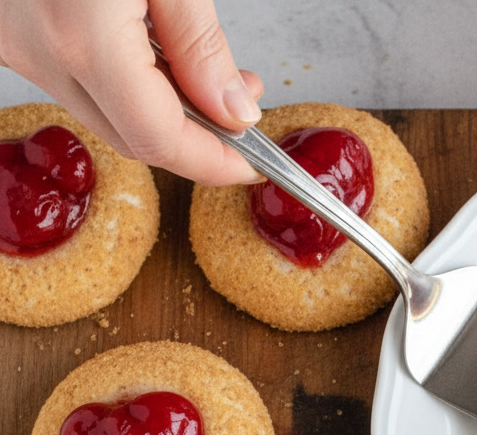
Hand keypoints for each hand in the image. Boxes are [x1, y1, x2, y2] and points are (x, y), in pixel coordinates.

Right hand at [0, 0, 264, 184]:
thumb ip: (200, 43)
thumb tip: (233, 112)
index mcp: (82, 36)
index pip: (158, 139)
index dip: (213, 161)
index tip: (254, 161)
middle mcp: (40, 52)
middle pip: (130, 137)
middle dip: (193, 138)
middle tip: (240, 106)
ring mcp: (16, 46)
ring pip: (102, 113)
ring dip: (158, 109)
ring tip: (204, 73)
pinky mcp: (8, 33)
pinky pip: (74, 79)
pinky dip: (121, 81)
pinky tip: (151, 51)